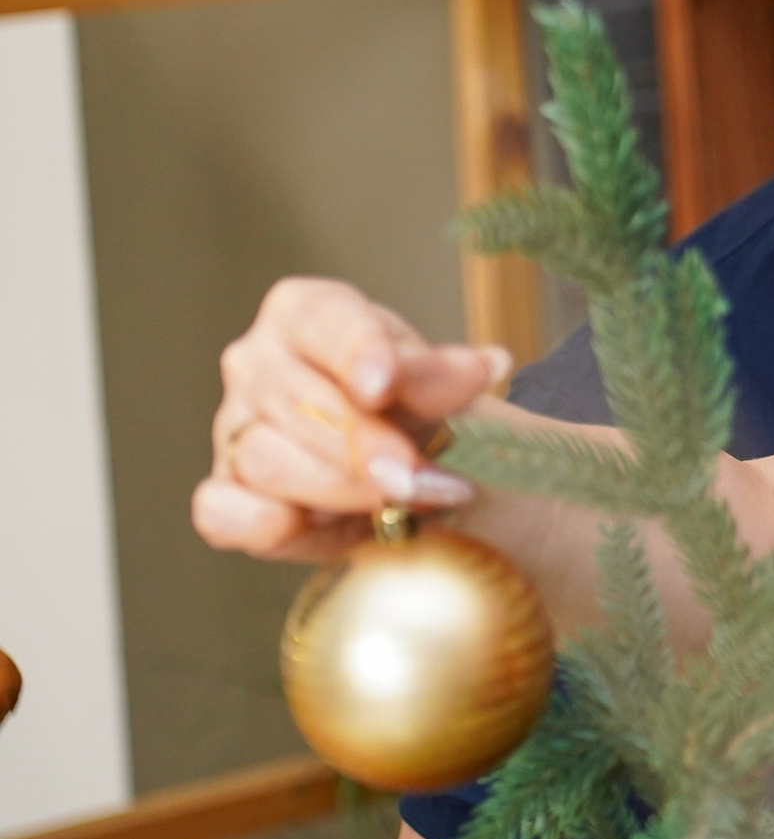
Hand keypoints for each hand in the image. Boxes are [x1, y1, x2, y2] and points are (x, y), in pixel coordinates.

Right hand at [192, 278, 511, 561]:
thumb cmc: (421, 411)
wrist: (414, 473)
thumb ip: (447, 379)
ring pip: (266, 458)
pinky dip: (262, 523)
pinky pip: (222, 510)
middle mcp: (257, 362)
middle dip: (367, 446)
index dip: (357, 353)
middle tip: (427, 479)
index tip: (382, 386)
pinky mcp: (226, 493)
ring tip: (404, 504)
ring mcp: (234, 428)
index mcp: (308, 313)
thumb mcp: (443, 387)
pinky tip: (308, 526)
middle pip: (298, 401)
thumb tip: (486, 364)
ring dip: (341, 491)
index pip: (326, 322)